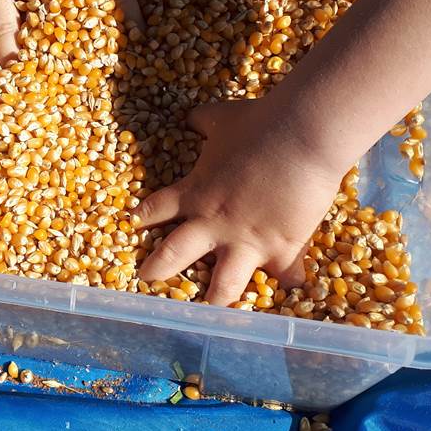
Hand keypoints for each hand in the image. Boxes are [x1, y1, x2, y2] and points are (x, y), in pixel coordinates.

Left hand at [134, 98, 345, 304]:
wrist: (299, 135)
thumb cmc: (257, 124)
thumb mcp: (221, 118)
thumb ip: (203, 121)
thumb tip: (191, 117)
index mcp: (195, 193)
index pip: (155, 209)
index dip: (141, 219)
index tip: (131, 227)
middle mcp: (213, 224)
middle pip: (172, 255)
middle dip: (155, 271)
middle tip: (146, 280)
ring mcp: (245, 242)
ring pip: (222, 286)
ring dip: (215, 300)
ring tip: (210, 313)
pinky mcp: (281, 249)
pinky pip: (285, 277)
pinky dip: (291, 282)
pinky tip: (292, 288)